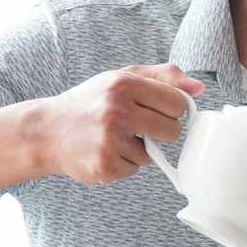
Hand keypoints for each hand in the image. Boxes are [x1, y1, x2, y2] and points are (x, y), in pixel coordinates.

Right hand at [39, 63, 202, 183]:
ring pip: (152, 154)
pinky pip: (134, 169)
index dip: (173, 110)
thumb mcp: (122, 78)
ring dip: (138, 150)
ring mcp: (110, 139)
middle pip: (172, 131)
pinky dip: (123, 164)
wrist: (46, 131)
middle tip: (138, 127)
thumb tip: (199, 89)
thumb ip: (163, 77)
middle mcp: (117, 110)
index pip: (177, 103)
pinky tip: (104, 151)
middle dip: (160, 132)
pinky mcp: (105, 164)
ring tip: (113, 138)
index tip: (160, 112)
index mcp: (124, 84)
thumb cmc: (90, 102)